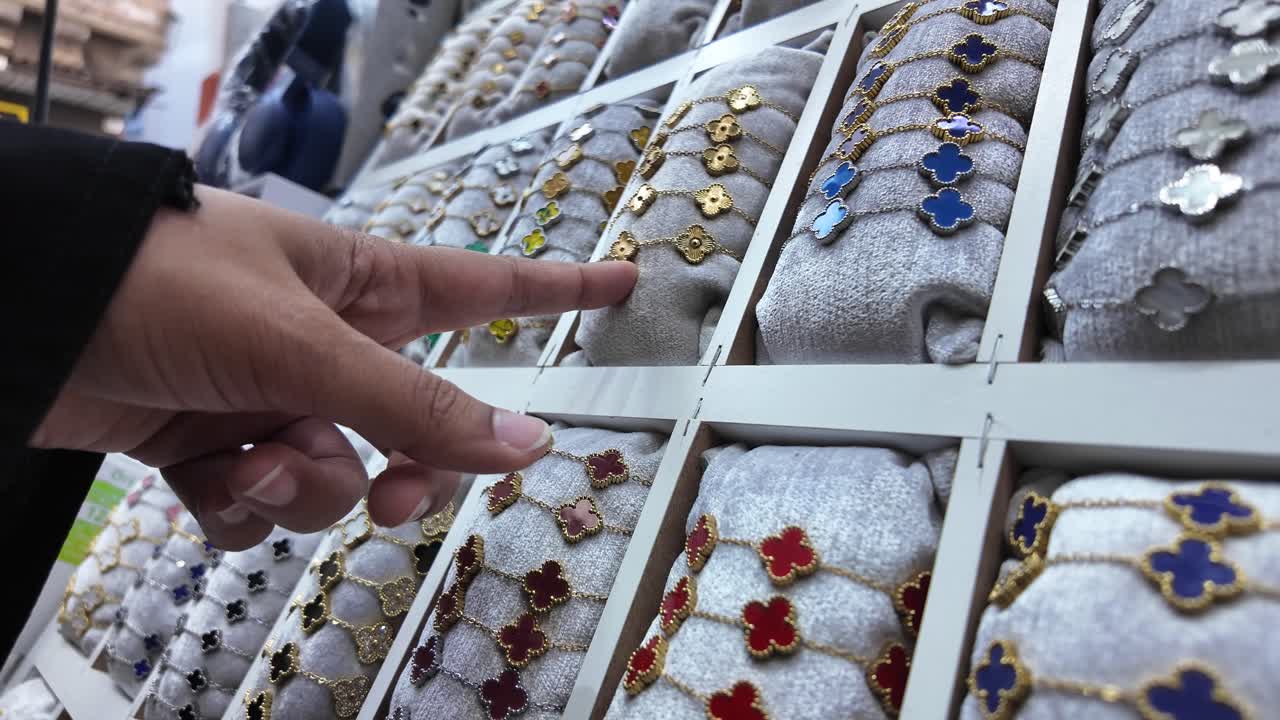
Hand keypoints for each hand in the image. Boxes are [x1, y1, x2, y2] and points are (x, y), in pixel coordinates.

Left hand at [31, 186, 636, 548]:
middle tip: (395, 484)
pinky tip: (209, 475)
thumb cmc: (157, 280)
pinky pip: (268, 506)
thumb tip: (526, 447)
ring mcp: (275, 398)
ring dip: (303, 484)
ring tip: (250, 455)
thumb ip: (416, 405)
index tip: (625, 280)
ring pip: (341, 478)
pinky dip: (243, 505)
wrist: (20, 315)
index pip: (490, 287)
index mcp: (364, 286)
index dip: (562, 285)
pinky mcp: (217, 446)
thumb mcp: (302, 342)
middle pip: (419, 424)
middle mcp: (327, 344)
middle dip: (406, 464)